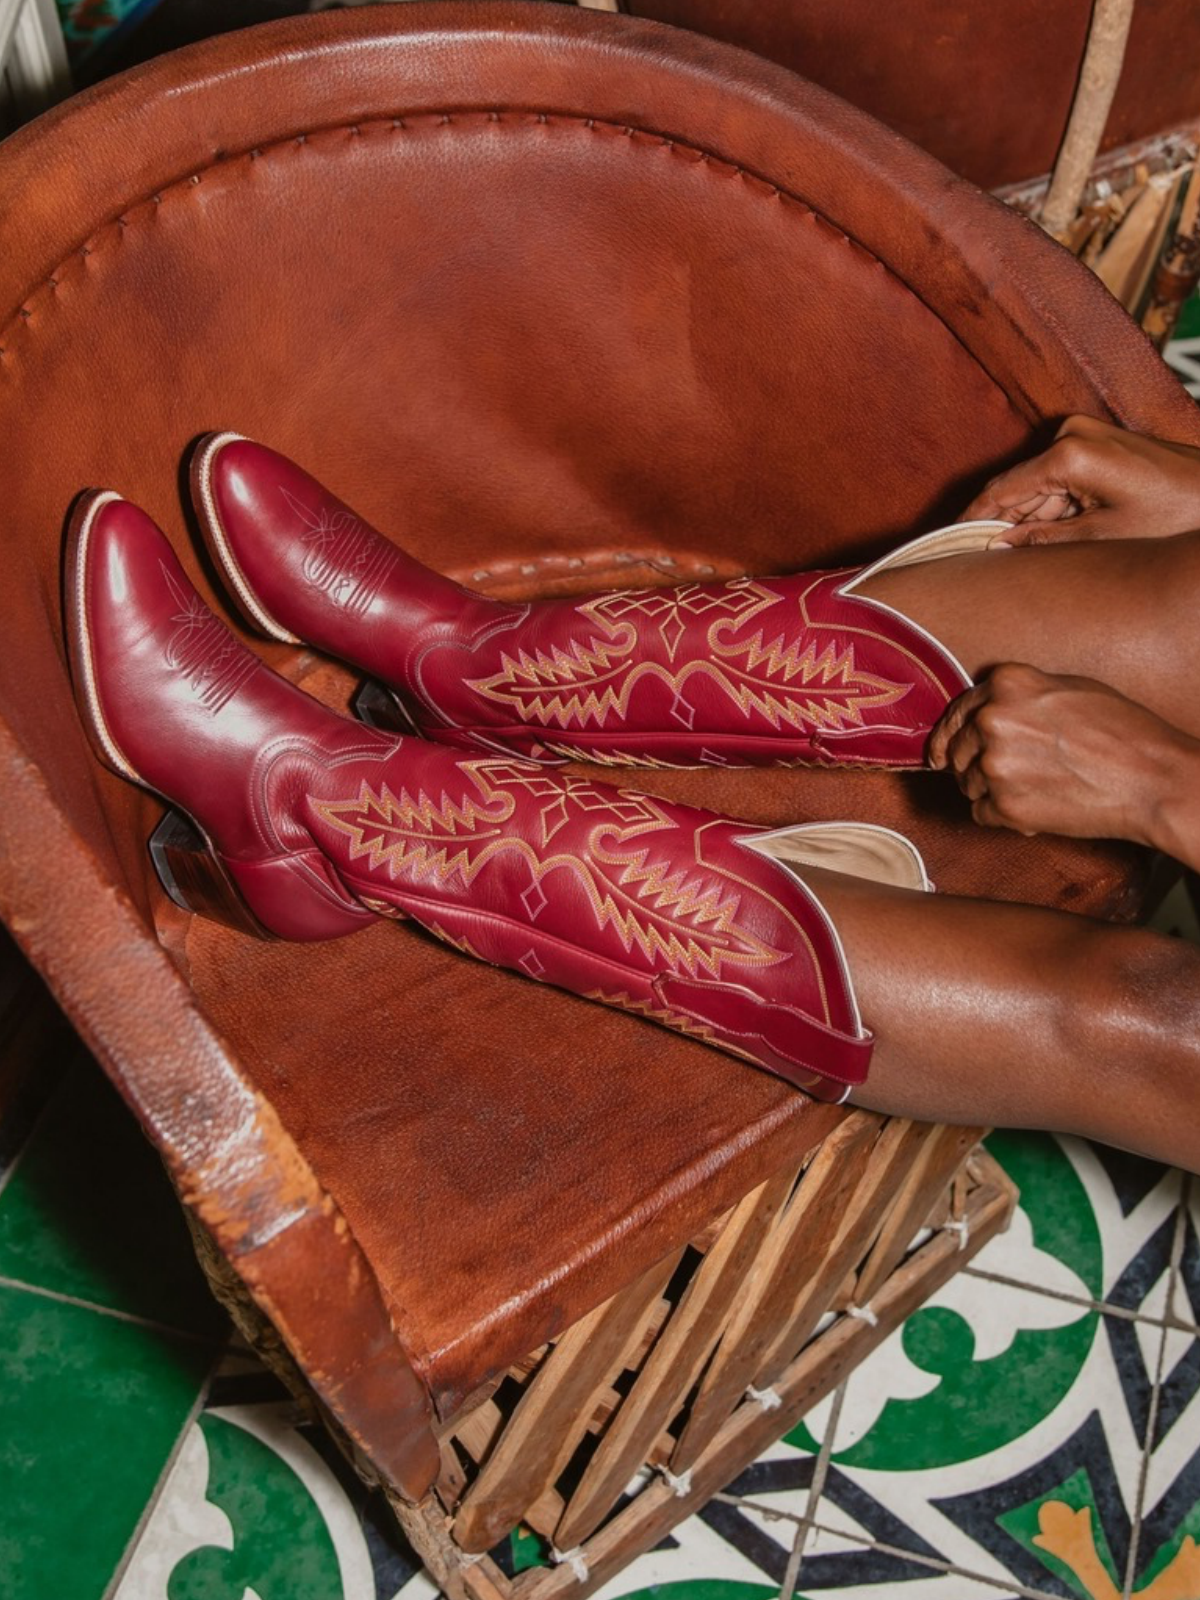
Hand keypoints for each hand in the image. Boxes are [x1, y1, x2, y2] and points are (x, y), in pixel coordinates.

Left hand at [928, 663, 1199, 856]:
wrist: (1151, 778)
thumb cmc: (1122, 732)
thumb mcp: (1068, 688)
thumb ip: (1019, 695)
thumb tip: (984, 712)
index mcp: (1006, 683)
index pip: (957, 712)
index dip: (951, 734)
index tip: (941, 752)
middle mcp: (992, 719)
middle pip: (956, 751)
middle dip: (975, 765)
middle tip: (1010, 774)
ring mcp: (995, 764)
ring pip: (968, 785)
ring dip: (992, 792)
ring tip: (1038, 788)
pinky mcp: (1004, 805)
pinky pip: (982, 814)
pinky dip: (1004, 816)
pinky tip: (1039, 806)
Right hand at [962, 415, 1199, 545]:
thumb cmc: (1173, 515)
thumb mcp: (1101, 537)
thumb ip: (1042, 539)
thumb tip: (999, 544)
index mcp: (1068, 455)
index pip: (1001, 491)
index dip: (972, 520)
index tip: (947, 544)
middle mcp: (1071, 435)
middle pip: (1017, 486)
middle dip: (999, 523)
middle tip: (973, 559)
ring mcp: (1085, 435)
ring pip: (1037, 485)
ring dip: (1027, 519)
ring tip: (1008, 556)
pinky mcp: (1098, 443)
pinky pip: (1059, 479)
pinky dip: (1050, 508)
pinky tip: (1042, 538)